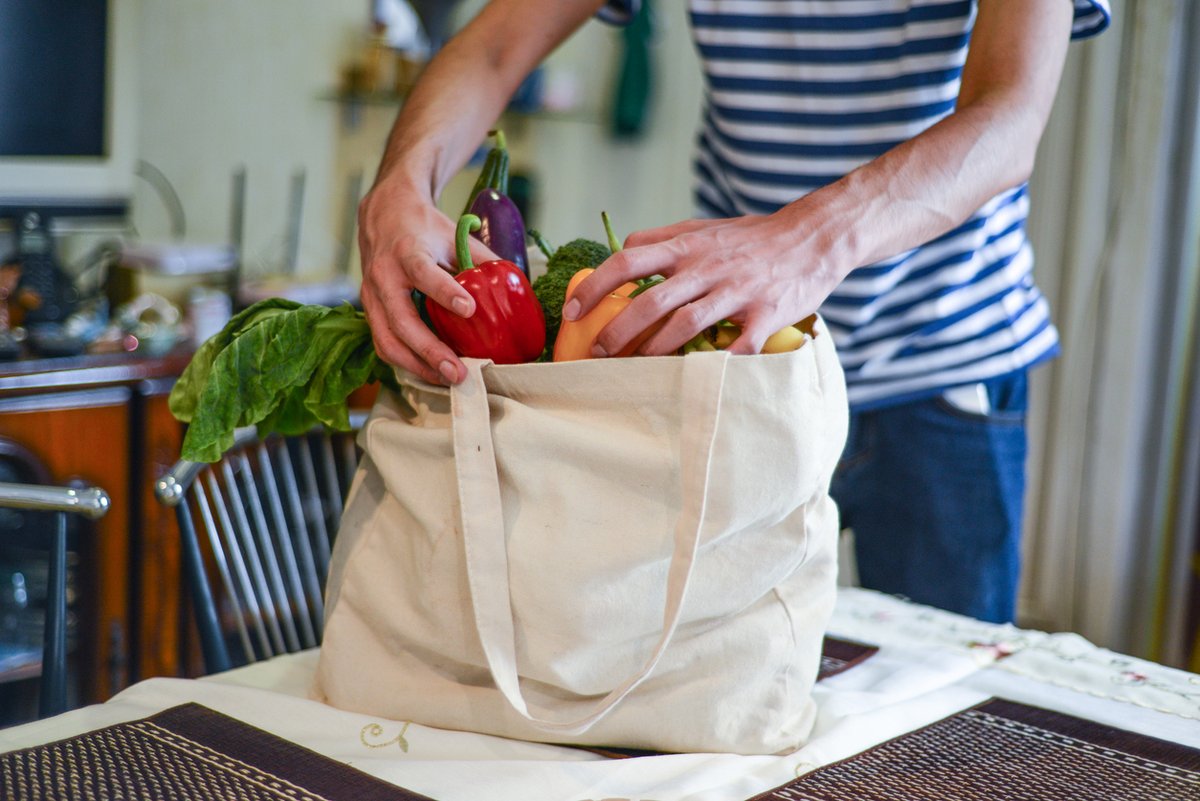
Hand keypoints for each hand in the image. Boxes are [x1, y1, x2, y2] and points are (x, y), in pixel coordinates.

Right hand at [357, 179, 498, 384]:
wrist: (383, 216)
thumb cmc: (423, 228)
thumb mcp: (453, 235)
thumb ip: (479, 261)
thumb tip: (513, 289)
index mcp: (407, 251)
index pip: (423, 272)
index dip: (444, 292)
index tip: (469, 310)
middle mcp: (384, 275)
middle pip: (401, 320)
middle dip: (429, 350)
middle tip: (458, 371)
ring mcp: (372, 296)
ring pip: (387, 340)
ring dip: (418, 366)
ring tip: (447, 380)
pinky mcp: (370, 312)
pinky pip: (384, 344)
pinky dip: (407, 363)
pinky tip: (431, 372)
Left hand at [562, 207, 846, 355]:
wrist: (813, 237)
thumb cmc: (752, 237)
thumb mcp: (703, 228)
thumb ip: (662, 239)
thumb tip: (620, 249)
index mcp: (687, 246)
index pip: (627, 261)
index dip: (595, 287)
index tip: (572, 312)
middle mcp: (707, 267)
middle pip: (650, 300)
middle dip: (618, 331)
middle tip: (598, 354)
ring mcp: (737, 290)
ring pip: (686, 323)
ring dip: (655, 350)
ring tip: (635, 369)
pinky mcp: (766, 313)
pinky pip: (738, 345)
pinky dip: (718, 364)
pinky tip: (699, 379)